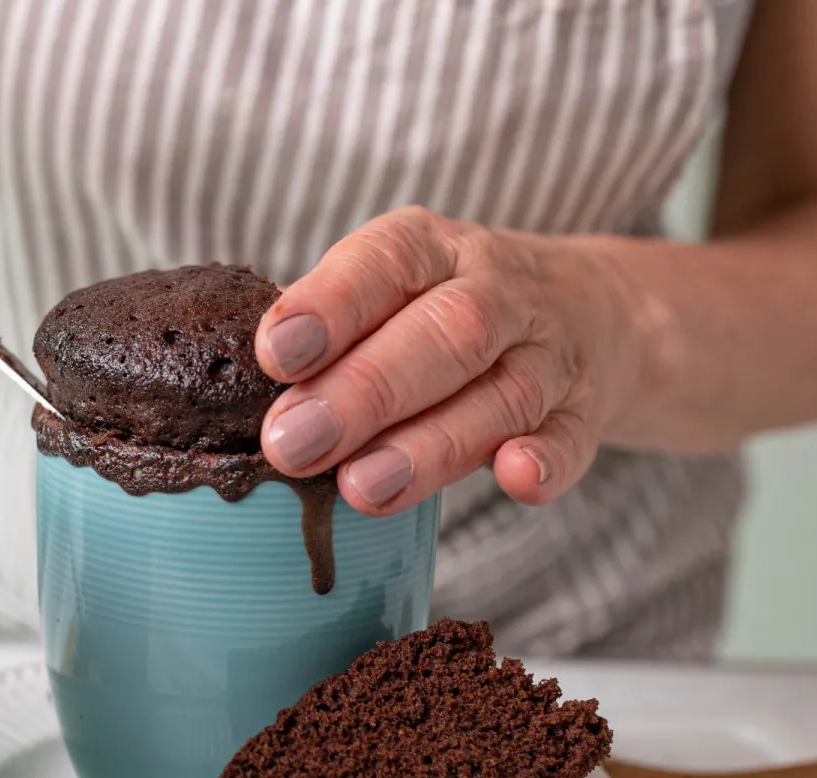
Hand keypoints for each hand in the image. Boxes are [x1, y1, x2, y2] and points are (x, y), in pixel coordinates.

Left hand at [254, 207, 650, 515]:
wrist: (585, 311)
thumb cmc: (437, 313)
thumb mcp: (385, 295)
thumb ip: (325, 334)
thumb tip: (231, 395)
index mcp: (430, 250)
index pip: (381, 264)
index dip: (329, 306)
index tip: (273, 354)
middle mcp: (496, 291)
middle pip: (442, 334)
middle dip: (363, 392)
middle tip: (292, 445)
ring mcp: (548, 353)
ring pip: (499, 394)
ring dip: (430, 445)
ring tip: (362, 488)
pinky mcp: (584, 412)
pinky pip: (571, 439)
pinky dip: (545, 461)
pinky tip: (515, 479)